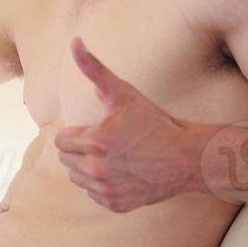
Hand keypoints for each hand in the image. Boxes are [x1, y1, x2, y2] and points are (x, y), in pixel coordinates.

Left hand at [54, 37, 200, 211]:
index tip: (97, 130)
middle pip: (66, 160)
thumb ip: (94, 68)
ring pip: (78, 178)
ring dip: (88, 167)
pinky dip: (103, 185)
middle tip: (105, 142)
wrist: (187, 157)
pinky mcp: (117, 204)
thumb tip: (74, 42)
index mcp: (95, 142)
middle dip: (80, 149)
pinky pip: (94, 194)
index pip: (61, 141)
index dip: (77, 133)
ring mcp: (107, 189)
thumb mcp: (124, 92)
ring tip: (113, 157)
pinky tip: (122, 173)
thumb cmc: (155, 122)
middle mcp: (97, 169)